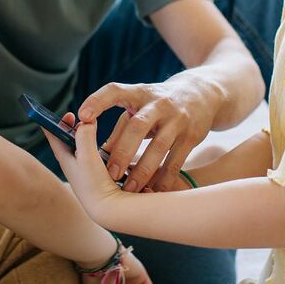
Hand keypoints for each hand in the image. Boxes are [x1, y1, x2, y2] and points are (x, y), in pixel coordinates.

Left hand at [42, 114, 120, 217]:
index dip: (55, 123)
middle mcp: (75, 165)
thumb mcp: (87, 157)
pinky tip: (111, 147)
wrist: (112, 211)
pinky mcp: (101, 175)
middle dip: (73, 129)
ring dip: (88, 138)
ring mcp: (88, 171)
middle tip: (80, 118)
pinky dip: (102, 149)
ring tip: (92, 128)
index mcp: (66, 160)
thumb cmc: (95, 185)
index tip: (66, 113)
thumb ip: (84, 137)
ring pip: (85, 149)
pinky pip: (99, 157)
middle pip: (70, 142)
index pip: (55, 137)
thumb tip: (86, 120)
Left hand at [78, 81, 216, 193]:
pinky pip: (176, 162)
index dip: (97, 101)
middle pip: (138, 126)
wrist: (202, 95)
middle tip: (110, 174)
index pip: (115, 91)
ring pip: (158, 147)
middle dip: (123, 152)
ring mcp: (177, 120)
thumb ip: (120, 128)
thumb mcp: (138, 107)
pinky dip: (164, 179)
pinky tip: (153, 192)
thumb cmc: (156, 105)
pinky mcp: (192, 136)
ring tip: (129, 189)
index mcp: (139, 93)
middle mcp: (159, 103)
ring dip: (143, 171)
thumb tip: (99, 155)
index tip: (82, 117)